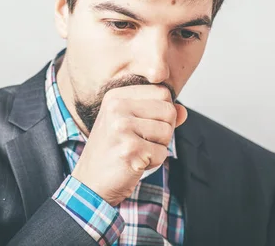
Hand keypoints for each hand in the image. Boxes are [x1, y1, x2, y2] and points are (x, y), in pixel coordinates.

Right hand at [71, 84, 187, 205]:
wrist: (91, 182)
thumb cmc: (113, 151)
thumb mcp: (131, 124)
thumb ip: (158, 113)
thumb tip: (183, 110)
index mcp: (116, 96)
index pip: (162, 91)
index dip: (163, 111)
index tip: (144, 124)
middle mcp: (117, 107)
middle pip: (168, 110)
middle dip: (164, 129)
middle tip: (142, 141)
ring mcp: (122, 128)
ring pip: (168, 131)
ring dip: (159, 146)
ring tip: (137, 151)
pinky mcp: (130, 149)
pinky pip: (163, 152)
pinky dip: (154, 161)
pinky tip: (135, 162)